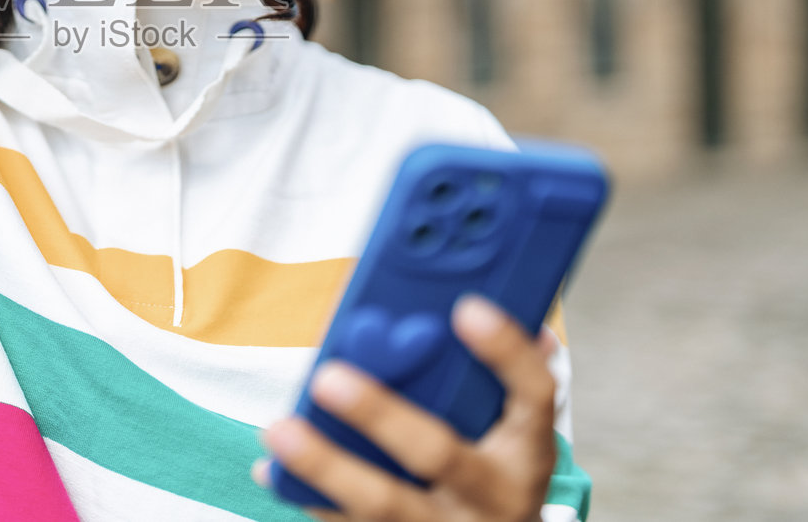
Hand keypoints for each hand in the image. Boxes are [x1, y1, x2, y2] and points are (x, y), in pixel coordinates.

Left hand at [254, 296, 557, 521]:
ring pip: (385, 505)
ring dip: (326, 466)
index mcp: (527, 449)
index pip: (533, 393)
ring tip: (279, 429)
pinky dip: (311, 499)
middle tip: (327, 377)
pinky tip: (274, 470)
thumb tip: (469, 306)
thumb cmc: (494, 473)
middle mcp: (497, 497)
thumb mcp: (508, 430)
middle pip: (439, 453)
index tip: (466, 307)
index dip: (506, 351)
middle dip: (379, 413)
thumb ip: (491, 375)